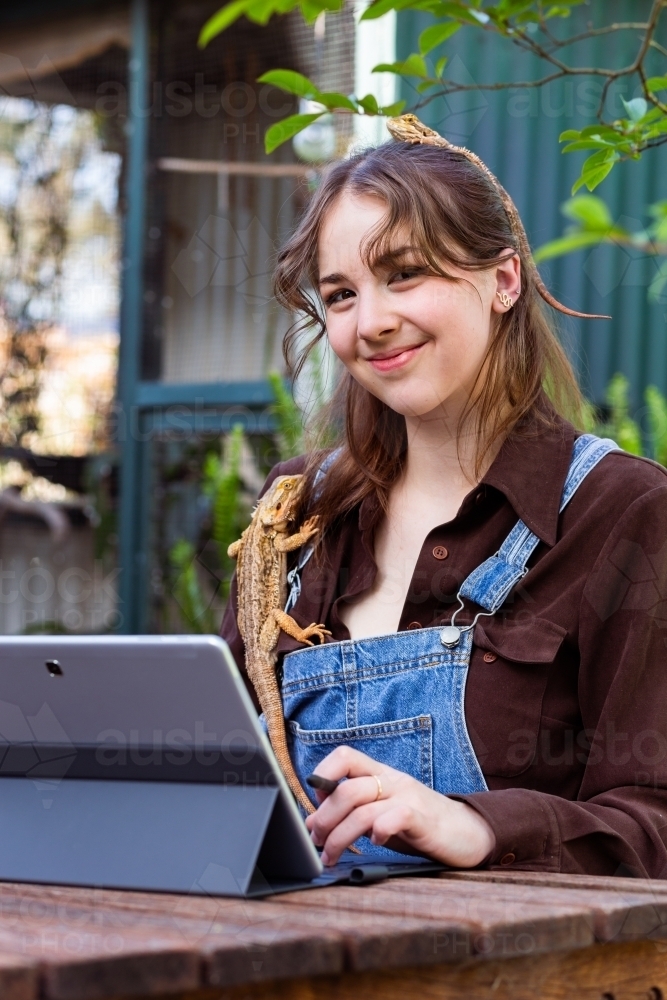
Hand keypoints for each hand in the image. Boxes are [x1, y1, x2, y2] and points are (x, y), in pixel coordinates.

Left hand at [305, 746, 495, 867]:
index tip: (314, 804)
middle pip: (347, 789)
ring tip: (331, 855)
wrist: (469, 832)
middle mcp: (393, 781)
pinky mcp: (424, 819)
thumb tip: (314, 824)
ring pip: (362, 808)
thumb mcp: (384, 812)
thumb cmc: (421, 824)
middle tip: (315, 841)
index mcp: (381, 775)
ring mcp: (409, 797)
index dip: (323, 774)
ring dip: (339, 836)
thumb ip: (354, 813)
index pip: (345, 756)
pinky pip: (394, 817)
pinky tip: (375, 844)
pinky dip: (378, 832)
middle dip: (324, 818)